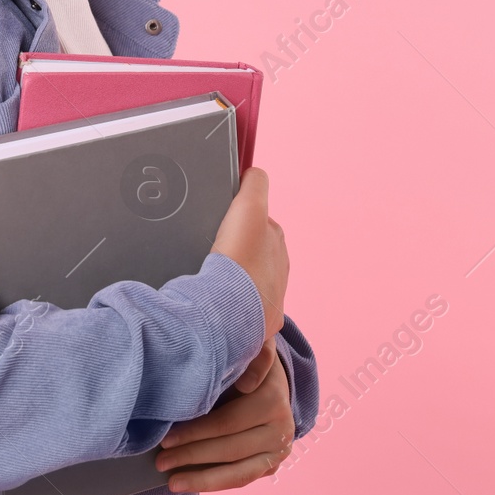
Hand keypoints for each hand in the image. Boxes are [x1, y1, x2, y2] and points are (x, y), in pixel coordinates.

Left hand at [155, 340, 293, 493]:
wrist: (271, 380)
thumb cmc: (246, 362)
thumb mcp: (246, 349)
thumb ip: (248, 356)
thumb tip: (246, 383)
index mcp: (273, 400)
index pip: (228, 422)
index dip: (195, 432)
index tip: (164, 438)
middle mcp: (282, 429)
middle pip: (230, 448)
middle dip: (191, 456)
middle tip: (160, 460)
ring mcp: (279, 450)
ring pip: (238, 472)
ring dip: (201, 479)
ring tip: (172, 482)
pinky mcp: (272, 466)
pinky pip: (241, 479)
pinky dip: (214, 483)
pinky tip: (189, 483)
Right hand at [210, 167, 287, 340]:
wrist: (229, 308)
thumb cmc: (240, 257)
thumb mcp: (249, 207)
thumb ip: (255, 183)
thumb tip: (253, 173)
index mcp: (277, 241)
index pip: (259, 224)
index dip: (240, 222)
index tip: (224, 228)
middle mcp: (280, 268)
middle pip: (255, 252)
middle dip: (238, 250)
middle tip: (215, 252)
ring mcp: (271, 296)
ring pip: (250, 279)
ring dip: (235, 277)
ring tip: (213, 278)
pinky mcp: (259, 321)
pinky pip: (244, 308)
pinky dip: (233, 302)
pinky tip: (218, 300)